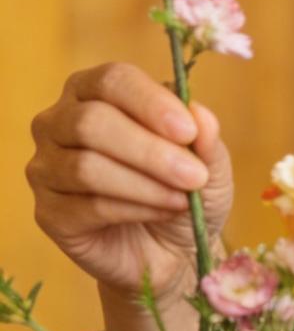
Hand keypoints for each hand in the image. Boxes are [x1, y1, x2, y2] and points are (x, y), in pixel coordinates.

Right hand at [25, 61, 233, 302]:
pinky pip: (86, 206)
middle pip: (91, 122)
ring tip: (183, 199)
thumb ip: (206, 137)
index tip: (188, 131)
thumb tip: (199, 112)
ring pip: (86, 167)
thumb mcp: (209, 164)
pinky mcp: (48, 213)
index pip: (112, 80)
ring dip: (145, 184)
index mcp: (94, 92)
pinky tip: (161, 212)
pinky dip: (134, 209)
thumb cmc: (184, 191)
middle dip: (149, 150)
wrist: (171, 250)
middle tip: (193, 176)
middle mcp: (59, 123)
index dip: (149, 102)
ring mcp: (46, 168)